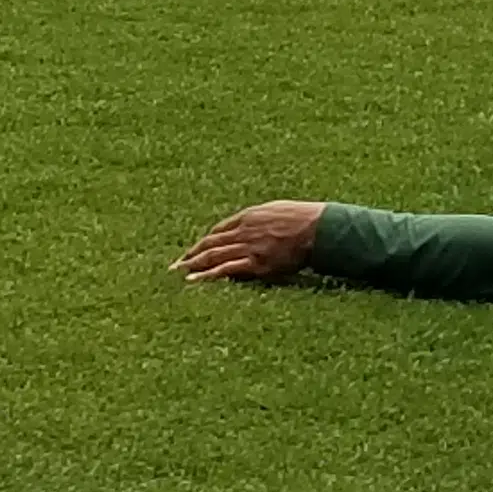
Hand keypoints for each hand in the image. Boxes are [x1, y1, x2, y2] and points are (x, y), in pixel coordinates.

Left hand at [170, 200, 324, 283]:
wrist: (317, 228)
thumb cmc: (302, 218)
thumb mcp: (276, 211)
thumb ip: (260, 219)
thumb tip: (251, 226)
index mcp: (249, 216)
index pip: (219, 230)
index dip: (204, 242)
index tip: (193, 251)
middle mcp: (244, 230)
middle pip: (211, 243)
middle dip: (191, 254)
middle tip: (175, 265)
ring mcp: (249, 247)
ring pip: (214, 256)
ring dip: (193, 265)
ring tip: (179, 273)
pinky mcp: (256, 263)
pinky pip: (227, 269)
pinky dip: (208, 275)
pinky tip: (195, 280)